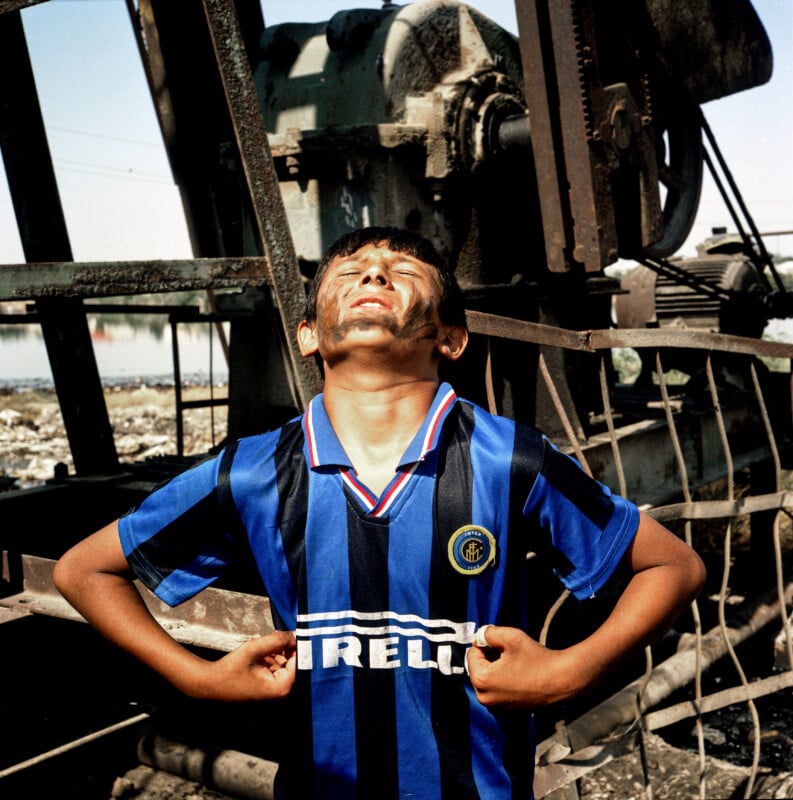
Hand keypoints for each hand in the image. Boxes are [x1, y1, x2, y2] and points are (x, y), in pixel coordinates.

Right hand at [196, 630, 296, 701]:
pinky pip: (277, 667)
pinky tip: (261, 653)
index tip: (298, 631)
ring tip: (263, 646)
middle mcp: (281, 691)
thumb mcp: (255, 649)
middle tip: (276, 635)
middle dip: (286, 647)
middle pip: (293, 662)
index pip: (300, 661)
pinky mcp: (268, 686)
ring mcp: (274, 690)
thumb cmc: (230, 670)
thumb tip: (295, 634)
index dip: (298, 645)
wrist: (211, 683)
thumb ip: (276, 640)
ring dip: (277, 651)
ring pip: (284, 663)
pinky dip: (272, 657)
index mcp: (281, 687)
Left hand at [467, 625, 581, 708]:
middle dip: (488, 657)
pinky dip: (502, 681)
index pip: (472, 654)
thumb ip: (489, 633)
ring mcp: (496, 708)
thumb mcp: (510, 637)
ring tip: (514, 662)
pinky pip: (496, 691)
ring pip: (486, 679)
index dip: (485, 644)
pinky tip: (518, 674)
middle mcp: (485, 698)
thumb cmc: (536, 659)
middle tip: (508, 651)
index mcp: (482, 680)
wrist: (562, 681)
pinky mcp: (507, 712)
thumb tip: (479, 636)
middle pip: (477, 668)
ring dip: (495, 668)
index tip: (502, 643)